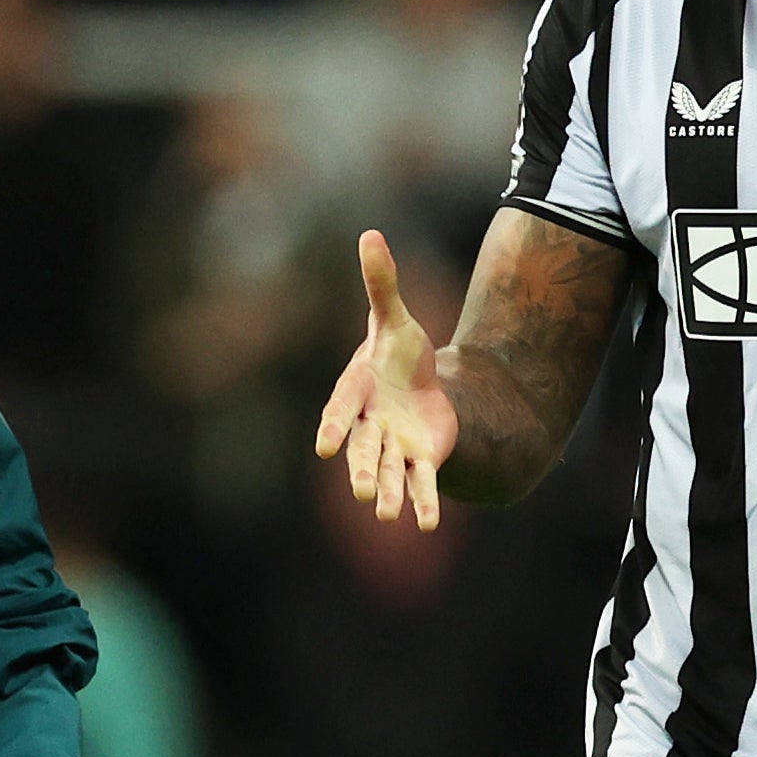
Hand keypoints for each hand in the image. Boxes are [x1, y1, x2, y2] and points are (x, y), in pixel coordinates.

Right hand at [313, 230, 457, 531]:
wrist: (422, 387)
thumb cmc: (398, 353)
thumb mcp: (395, 318)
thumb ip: (381, 284)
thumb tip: (370, 233)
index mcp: (356, 393)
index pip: (341, 411)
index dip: (335, 427)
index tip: (327, 445)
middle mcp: (369, 426)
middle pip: (362, 450)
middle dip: (361, 469)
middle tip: (360, 491)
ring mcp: (392, 448)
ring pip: (388, 472)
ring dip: (388, 494)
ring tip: (385, 515)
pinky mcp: (419, 462)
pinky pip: (419, 485)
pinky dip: (424, 505)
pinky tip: (428, 524)